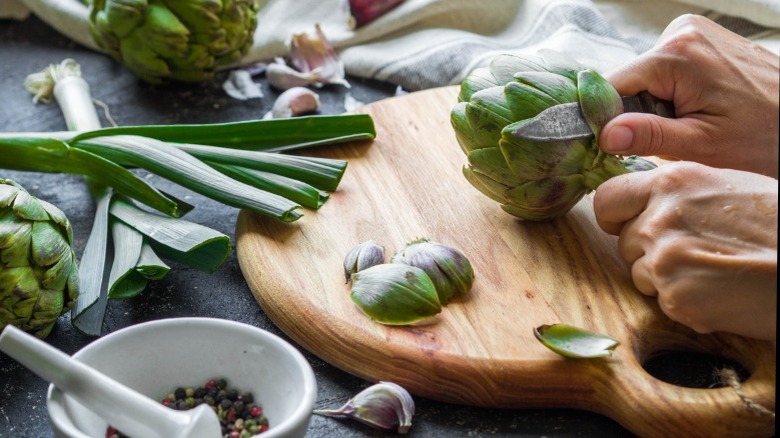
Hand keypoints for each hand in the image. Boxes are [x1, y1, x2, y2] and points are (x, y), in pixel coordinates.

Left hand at [593, 162, 776, 340]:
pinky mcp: (676, 298)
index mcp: (673, 181)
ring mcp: (664, 260)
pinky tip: (720, 293)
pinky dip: (686, 303)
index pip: (608, 198)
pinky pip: (662, 303)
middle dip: (647, 251)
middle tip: (693, 253)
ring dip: (665, 279)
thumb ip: (676, 194)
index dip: (614, 216)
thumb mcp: (724, 186)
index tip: (622, 224)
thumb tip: (642, 206)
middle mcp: (660, 218)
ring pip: (639, 275)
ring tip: (712, 272)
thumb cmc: (776, 223)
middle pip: (623, 242)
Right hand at [599, 14, 779, 177]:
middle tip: (677, 136)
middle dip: (641, 112)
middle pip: (629, 80)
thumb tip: (604, 135)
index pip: (612, 86)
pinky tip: (701, 108)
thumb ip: (648, 136)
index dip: (609, 120)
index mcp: (675, 54)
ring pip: (645, 77)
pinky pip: (666, 69)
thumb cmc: (762, 138)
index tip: (617, 148)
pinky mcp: (701, 38)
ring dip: (658, 105)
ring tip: (695, 122)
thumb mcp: (700, 145)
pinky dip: (673, 93)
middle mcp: (681, 31)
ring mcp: (693, 31)